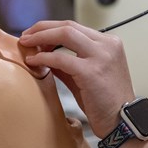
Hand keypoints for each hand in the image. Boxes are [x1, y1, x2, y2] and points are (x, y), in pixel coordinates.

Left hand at [19, 21, 134, 137]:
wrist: (122, 122)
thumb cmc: (105, 102)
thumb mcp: (88, 75)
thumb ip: (69, 63)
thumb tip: (44, 54)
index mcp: (109, 43)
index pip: (75, 27)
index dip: (51, 28)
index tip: (35, 35)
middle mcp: (107, 45)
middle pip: (68, 25)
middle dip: (42, 28)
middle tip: (25, 36)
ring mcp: (101, 56)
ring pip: (65, 34)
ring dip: (41, 37)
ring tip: (26, 44)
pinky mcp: (91, 71)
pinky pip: (60, 58)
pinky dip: (44, 58)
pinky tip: (34, 62)